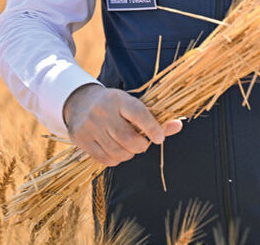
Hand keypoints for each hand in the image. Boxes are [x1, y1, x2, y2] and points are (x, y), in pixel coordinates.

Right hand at [63, 84, 182, 166]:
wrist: (80, 102)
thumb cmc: (115, 105)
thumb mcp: (132, 104)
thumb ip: (155, 118)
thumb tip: (179, 126)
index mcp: (118, 99)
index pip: (138, 114)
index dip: (152, 128)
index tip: (160, 138)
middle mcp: (102, 111)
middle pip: (128, 138)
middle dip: (141, 146)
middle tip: (143, 144)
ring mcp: (90, 126)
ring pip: (117, 152)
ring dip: (129, 154)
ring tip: (130, 147)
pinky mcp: (81, 139)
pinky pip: (104, 159)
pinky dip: (116, 159)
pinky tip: (117, 151)